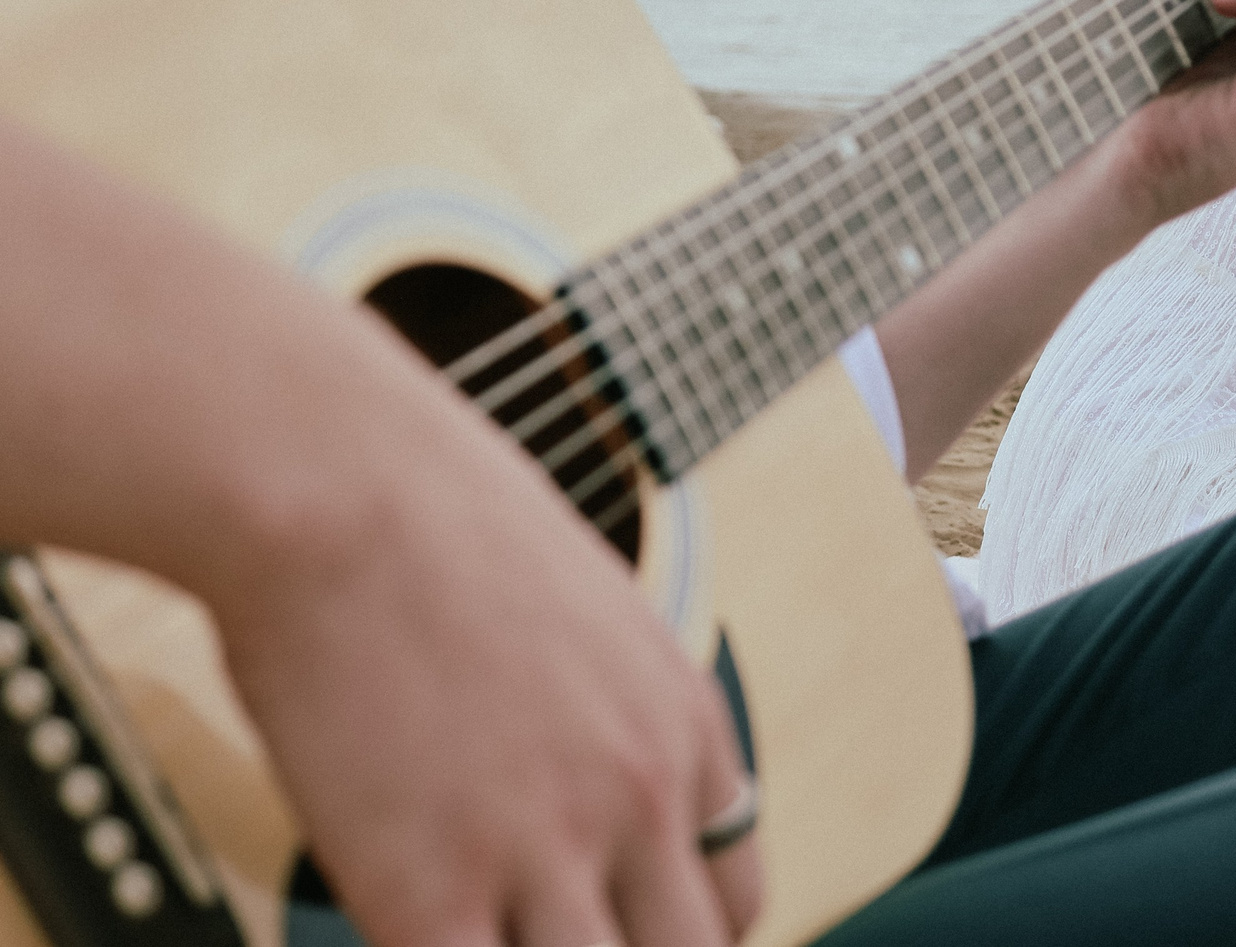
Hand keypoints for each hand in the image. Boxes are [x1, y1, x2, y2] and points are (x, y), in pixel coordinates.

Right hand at [210, 342, 760, 946]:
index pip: (736, 901)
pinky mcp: (427, 890)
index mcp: (687, 728)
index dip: (674, 937)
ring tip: (482, 930)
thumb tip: (580, 771)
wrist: (344, 489)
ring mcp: (544, 847)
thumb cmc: (438, 524)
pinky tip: (413, 936)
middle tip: (551, 939)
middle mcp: (640, 795)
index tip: (615, 931)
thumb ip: (611, 712)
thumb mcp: (591, 612)